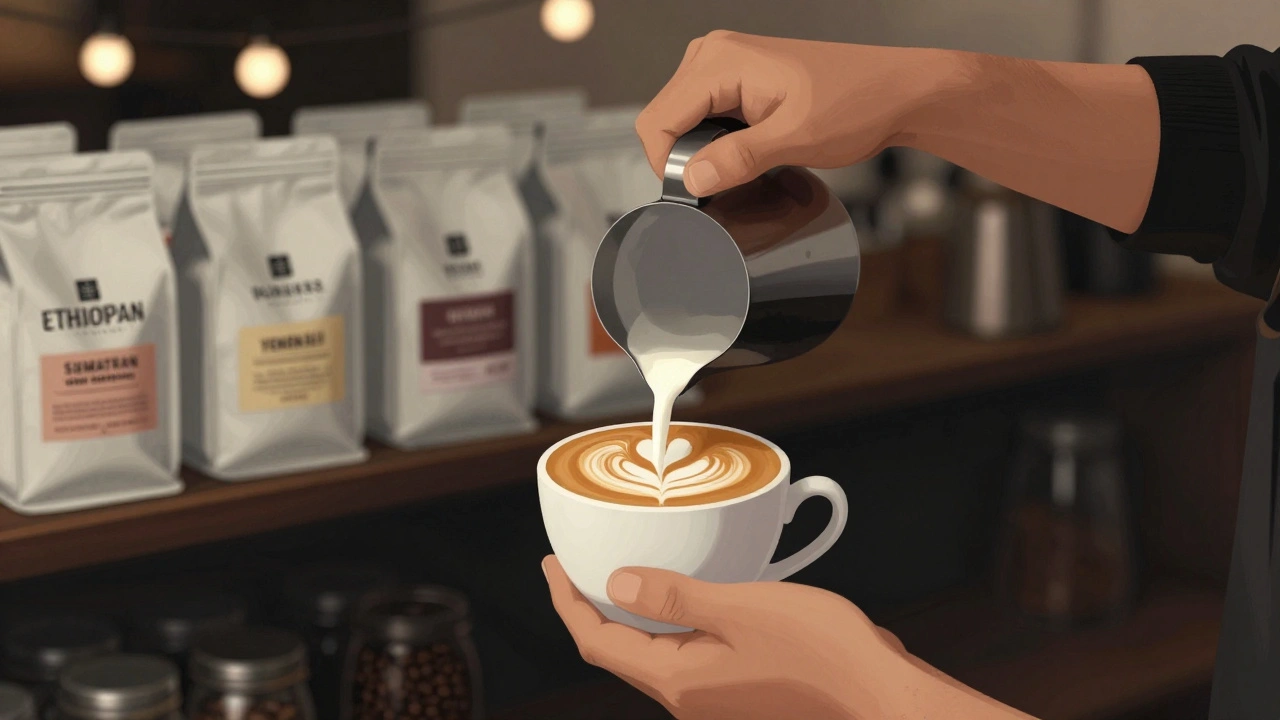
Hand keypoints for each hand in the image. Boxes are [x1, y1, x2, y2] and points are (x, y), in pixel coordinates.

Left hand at [543, 555, 930, 719]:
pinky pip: (684, 655)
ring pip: (651, 654)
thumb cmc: (821, 656)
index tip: (551, 566)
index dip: (567, 601)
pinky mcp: (739, 690)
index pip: (597, 641)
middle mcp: (688, 697)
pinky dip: (668, 623)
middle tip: (576, 566)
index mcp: (677, 679)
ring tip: (620, 575)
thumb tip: (616, 585)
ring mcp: (714, 698)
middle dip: (591, 607)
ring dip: (629, 616)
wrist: (879, 697)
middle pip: (618, 651)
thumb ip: (675, 596)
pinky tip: (683, 598)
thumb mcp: (740, 609)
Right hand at [636, 31, 956, 196]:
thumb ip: (738, 159)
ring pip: (680, 121)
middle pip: (663, 120)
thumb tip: (692, 179)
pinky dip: (714, 142)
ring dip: (701, 151)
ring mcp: (723, 64)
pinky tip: (745, 151)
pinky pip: (701, 116)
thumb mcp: (796, 139)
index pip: (658, 121)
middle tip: (727, 180)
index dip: (668, 166)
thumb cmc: (858, 101)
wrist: (896, 91)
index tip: (697, 192)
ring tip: (744, 162)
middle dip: (684, 159)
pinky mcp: (735, 79)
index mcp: (721, 61)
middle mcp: (714, 54)